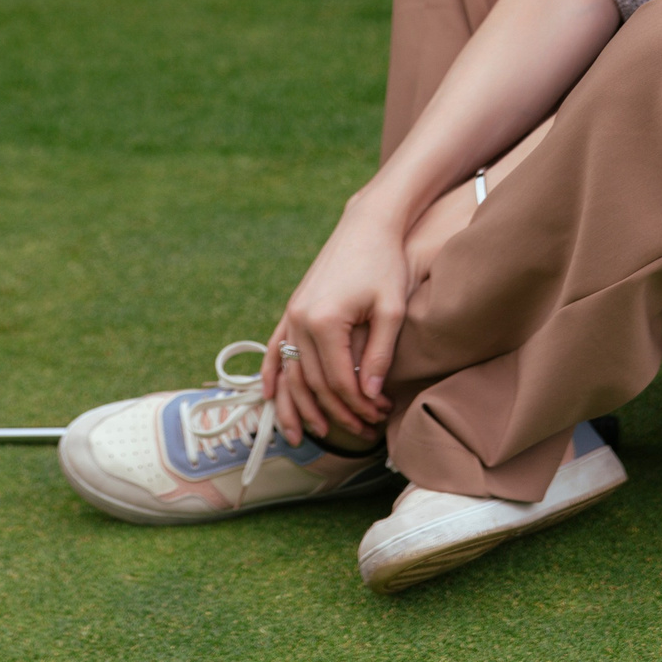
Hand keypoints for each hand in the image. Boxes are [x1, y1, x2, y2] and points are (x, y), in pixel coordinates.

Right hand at [259, 199, 411, 445]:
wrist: (367, 226)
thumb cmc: (384, 265)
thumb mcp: (391, 310)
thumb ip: (378, 354)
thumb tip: (368, 395)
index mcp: (325, 320)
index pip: (339, 380)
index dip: (358, 405)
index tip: (379, 416)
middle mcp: (301, 319)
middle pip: (314, 382)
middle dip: (337, 411)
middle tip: (362, 430)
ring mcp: (292, 314)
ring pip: (291, 372)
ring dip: (299, 406)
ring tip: (309, 435)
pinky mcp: (293, 308)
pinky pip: (275, 348)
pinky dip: (272, 374)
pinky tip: (270, 397)